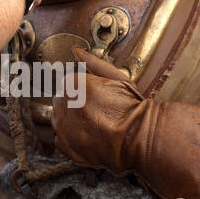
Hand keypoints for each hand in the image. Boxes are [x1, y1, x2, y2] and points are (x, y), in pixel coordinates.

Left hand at [52, 47, 199, 198]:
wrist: (139, 138)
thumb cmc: (131, 108)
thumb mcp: (117, 77)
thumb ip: (93, 62)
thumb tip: (77, 51)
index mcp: (72, 85)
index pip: (68, 83)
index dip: (84, 91)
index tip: (96, 97)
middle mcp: (63, 106)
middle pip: (62, 101)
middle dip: (75, 104)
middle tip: (97, 111)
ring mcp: (63, 128)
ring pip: (60, 120)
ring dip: (72, 121)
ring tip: (95, 124)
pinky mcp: (67, 147)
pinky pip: (62, 139)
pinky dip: (73, 138)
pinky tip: (90, 136)